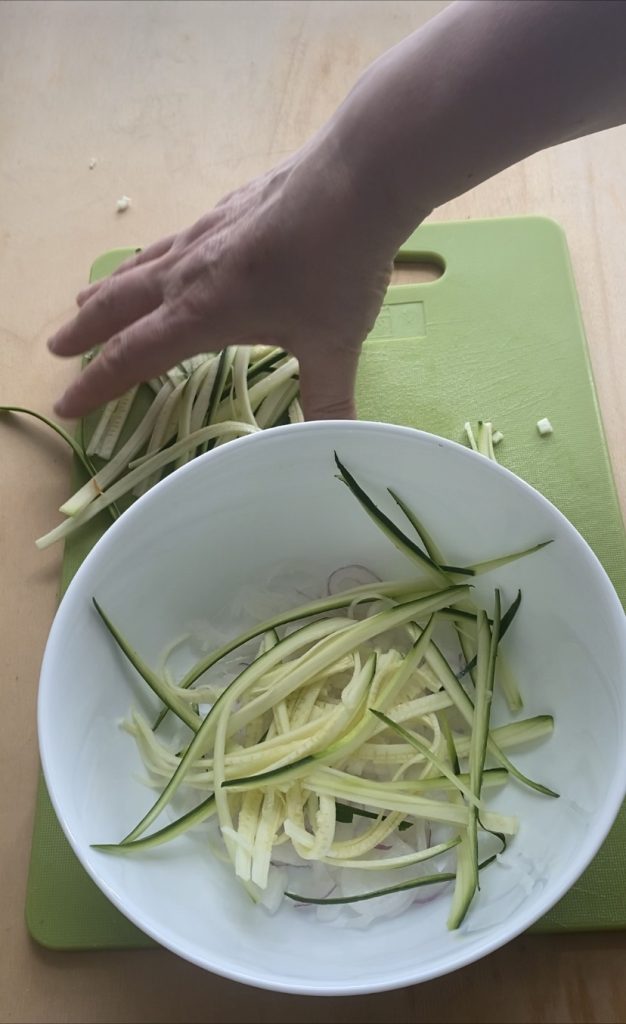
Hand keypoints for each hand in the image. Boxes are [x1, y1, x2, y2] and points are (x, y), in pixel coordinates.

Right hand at [48, 142, 395, 420]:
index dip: (98, 384)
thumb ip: (329, 400)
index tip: (68, 404)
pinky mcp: (227, 208)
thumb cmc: (339, 268)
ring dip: (109, 289)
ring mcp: (205, 234)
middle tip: (58, 346)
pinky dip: (150, 259)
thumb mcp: (334, 345)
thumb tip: (340, 450)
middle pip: (120, 305)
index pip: (132, 356)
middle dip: (86, 331)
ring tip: (86, 299)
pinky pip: (171, 241)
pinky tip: (162, 257)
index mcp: (202, 313)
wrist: (358, 178)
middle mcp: (190, 273)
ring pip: (141, 267)